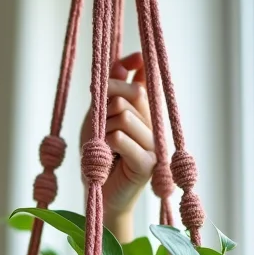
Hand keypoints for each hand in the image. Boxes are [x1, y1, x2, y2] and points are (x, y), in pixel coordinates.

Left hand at [80, 51, 156, 218]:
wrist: (99, 193)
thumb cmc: (99, 155)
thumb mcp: (99, 118)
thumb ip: (111, 91)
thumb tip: (128, 61)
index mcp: (146, 113)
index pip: (142, 79)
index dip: (130, 67)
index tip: (122, 68)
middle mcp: (156, 125)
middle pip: (131, 94)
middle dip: (105, 103)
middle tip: (97, 125)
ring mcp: (156, 144)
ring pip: (124, 116)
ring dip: (103, 129)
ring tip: (102, 147)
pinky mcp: (149, 164)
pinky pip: (121, 138)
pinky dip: (105, 144)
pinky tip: (106, 156)